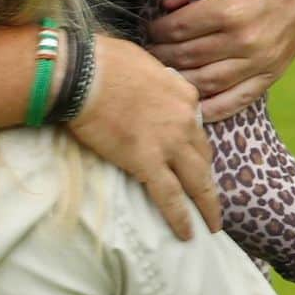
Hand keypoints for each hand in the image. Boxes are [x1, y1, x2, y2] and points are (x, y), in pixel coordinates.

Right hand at [67, 36, 218, 240]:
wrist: (83, 72)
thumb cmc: (102, 60)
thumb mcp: (142, 62)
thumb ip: (155, 80)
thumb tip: (148, 86)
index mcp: (184, 94)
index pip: (196, 125)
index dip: (193, 143)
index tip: (190, 156)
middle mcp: (185, 119)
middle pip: (203, 155)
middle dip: (207, 177)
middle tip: (210, 197)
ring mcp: (169, 143)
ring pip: (197, 181)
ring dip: (207, 205)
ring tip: (211, 224)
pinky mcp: (147, 162)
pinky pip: (170, 197)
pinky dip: (181, 218)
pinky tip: (187, 234)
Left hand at [144, 0, 294, 122]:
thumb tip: (165, 5)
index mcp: (230, 10)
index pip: (178, 30)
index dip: (156, 31)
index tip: (149, 30)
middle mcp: (245, 40)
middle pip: (188, 57)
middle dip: (162, 57)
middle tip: (150, 54)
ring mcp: (261, 61)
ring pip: (207, 83)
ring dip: (181, 82)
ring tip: (164, 75)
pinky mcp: (273, 72)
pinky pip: (238, 100)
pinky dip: (214, 108)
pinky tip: (195, 108)